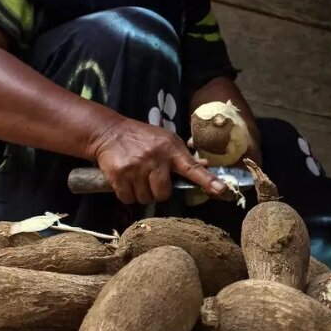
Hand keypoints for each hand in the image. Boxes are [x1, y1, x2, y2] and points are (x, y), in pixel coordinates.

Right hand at [90, 117, 226, 204]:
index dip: (207, 180)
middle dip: (157, 192)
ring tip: (137, 177)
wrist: (109, 132)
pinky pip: (128, 198)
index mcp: (171, 149)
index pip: (192, 168)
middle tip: (151, 179)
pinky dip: (127, 195)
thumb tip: (205, 165)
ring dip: (141, 193)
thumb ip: (184, 155)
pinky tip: (126, 181)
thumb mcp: (166, 139)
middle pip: (163, 194)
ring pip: (145, 198)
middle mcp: (155, 158)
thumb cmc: (142, 137)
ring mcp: (136, 167)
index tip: (221, 190)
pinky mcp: (119, 175)